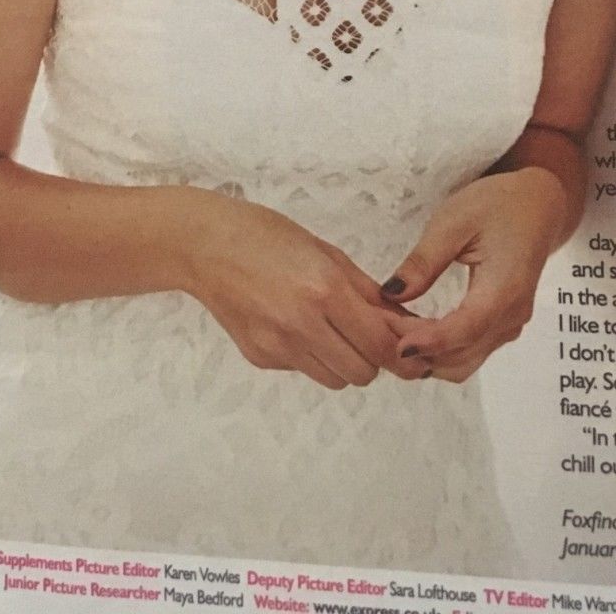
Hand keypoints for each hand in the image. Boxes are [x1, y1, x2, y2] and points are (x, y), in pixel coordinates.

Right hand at [182, 195, 425, 390]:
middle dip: (373, 358)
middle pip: (363, 373)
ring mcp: (278, 346)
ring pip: (335, 379)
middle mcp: (302, 324)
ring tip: (330, 329)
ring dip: (343, 362)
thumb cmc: (266, 235)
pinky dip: (311, 357)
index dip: (400, 351)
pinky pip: (303, 370)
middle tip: (366, 334)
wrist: (204, 245)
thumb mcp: (324, 251)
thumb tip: (402, 320)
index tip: (411, 349)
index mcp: (324, 290)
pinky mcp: (260, 358)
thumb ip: (365, 290)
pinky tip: (294, 325)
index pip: (379, 345)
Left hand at [379, 168, 565, 381]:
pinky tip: (415, 329)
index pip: (463, 330)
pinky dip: (440, 348)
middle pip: (462, 357)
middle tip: (379, 329)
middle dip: (419, 352)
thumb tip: (391, 294)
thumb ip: (423, 261)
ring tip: (392, 329)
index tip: (393, 343)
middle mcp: (510, 317)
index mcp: (504, 289)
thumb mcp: (454, 220)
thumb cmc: (498, 205)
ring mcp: (509, 325)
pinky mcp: (503, 325)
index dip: (427, 342)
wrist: (538, 205)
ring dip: (427, 355)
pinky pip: (470, 350)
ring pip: (465, 361)